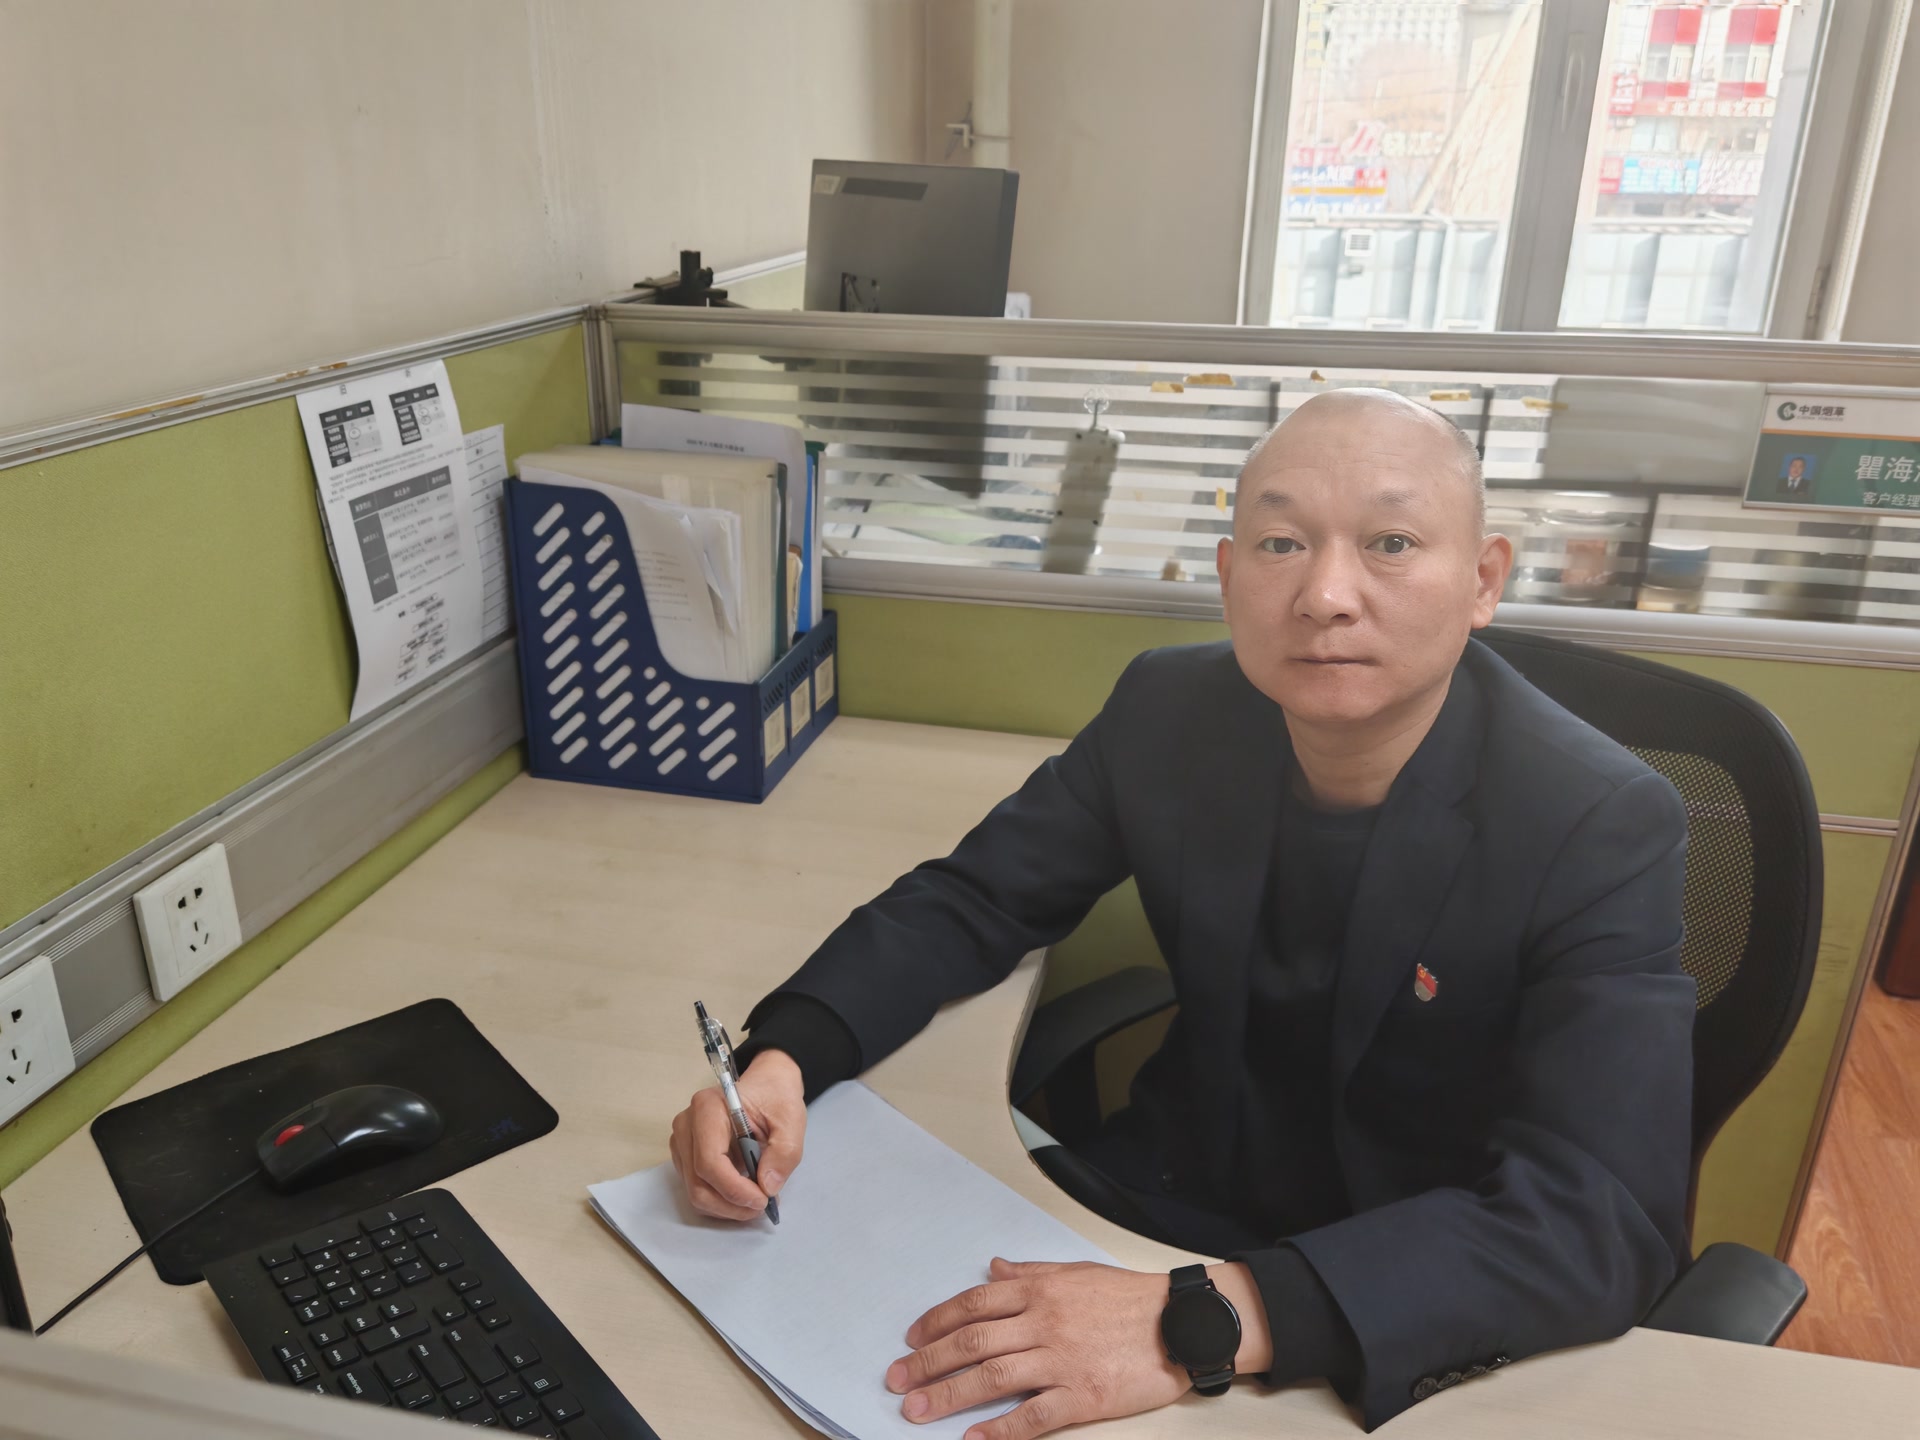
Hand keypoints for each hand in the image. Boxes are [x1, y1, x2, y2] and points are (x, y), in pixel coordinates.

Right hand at [667, 1049, 805, 1220]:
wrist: (765, 1086)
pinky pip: (697, 1188)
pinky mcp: (685, 1155)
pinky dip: (720, 1199)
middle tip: (762, 1206)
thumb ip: (784, 1153)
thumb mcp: (791, 1120)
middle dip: (731, 1204)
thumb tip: (767, 1186)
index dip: (734, 1190)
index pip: (709, 1161)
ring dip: (726, 1206)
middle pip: (698, 1182)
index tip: (762, 1200)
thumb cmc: (775, 1097)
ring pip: (695, 1191)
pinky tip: (742, 1193)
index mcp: (708, 1108)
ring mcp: (682, 1141)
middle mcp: (687, 1124)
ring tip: (755, 1200)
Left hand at [884, 1258, 1269, 1438]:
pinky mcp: (1082, 1396)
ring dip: (948, 1394)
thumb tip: (993, 1269)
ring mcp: (1061, 1360)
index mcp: (1040, 1289)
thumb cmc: (1130, 1297)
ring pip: (991, 1377)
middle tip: (896, 1379)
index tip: (912, 1339)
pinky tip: (972, 1438)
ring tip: (916, 1409)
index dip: (936, 1322)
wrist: (1182, 1323)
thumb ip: (1030, 1272)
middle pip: (972, 1342)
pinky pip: (1032, 1416)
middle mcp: (1043, 1322)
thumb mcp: (1076, 1271)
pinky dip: (999, 1429)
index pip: (973, 1304)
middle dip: (927, 1362)